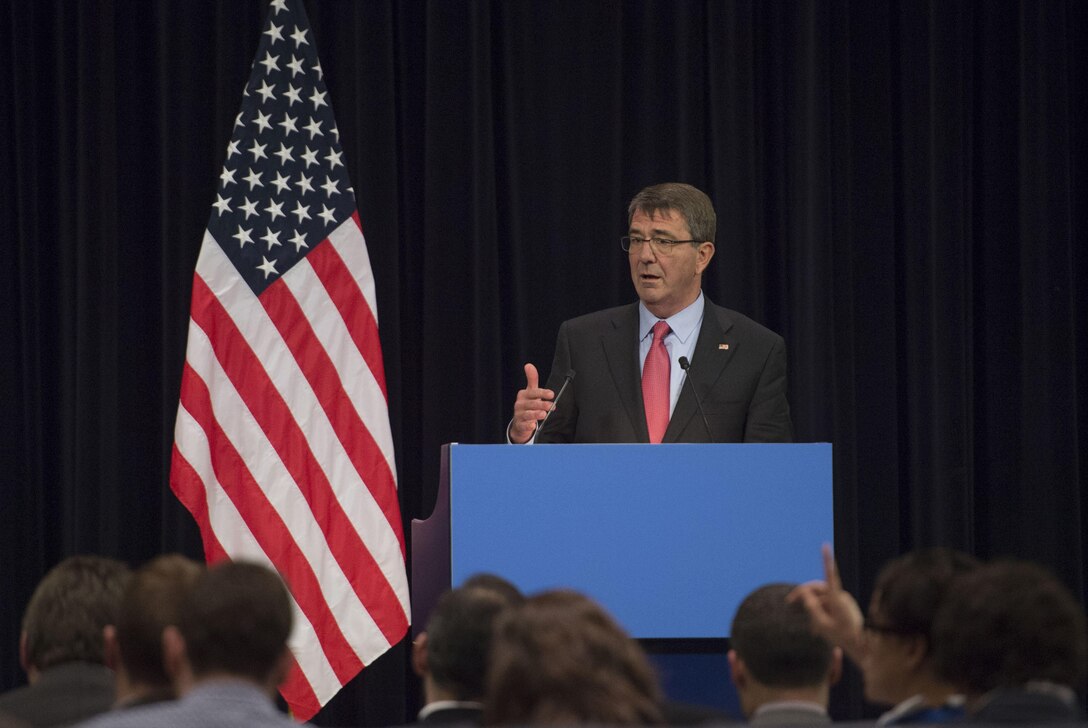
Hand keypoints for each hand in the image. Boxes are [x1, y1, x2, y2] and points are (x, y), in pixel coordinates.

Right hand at [509, 363, 553, 443]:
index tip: (551, 394)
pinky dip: (528, 425)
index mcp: (523, 395)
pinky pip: (524, 425)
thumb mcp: (530, 392)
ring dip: (535, 414)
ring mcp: (519, 415)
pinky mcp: (520, 425)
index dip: (542, 393)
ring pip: (528, 414)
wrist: (520, 422)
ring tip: (543, 414)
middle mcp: (520, 404)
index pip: (533, 392)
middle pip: (531, 404)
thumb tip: (529, 365)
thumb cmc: (528, 404)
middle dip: (542, 404)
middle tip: (552, 406)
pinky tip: (533, 425)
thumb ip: (532, 379)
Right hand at [788, 543, 865, 660]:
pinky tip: (817, 630)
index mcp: (837, 598)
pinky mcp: (843, 606)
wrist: (862, 646)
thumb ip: (811, 608)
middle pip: (817, 588)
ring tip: (812, 629)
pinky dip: (820, 613)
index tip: (825, 545)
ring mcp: (842, 601)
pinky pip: (827, 605)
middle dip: (803, 595)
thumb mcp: (823, 624)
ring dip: (813, 609)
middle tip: (788, 602)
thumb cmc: (843, 637)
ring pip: (821, 599)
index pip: (830, 575)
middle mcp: (841, 596)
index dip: (826, 560)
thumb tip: (805, 594)